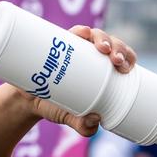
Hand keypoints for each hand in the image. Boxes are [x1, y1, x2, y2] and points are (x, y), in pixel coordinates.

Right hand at [17, 26, 137, 136]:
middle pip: (112, 44)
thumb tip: (94, 121)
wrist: (27, 100)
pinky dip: (80, 30)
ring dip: (103, 37)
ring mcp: (76, 47)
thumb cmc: (57, 107)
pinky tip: (84, 32)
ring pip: (95, 35)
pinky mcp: (58, 43)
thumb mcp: (72, 119)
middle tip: (115, 61)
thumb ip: (83, 126)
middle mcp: (92, 55)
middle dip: (118, 48)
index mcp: (103, 69)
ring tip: (102, 48)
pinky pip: (72, 32)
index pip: (123, 58)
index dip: (128, 58)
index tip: (125, 68)